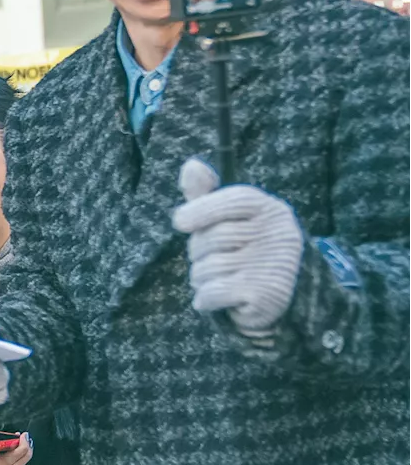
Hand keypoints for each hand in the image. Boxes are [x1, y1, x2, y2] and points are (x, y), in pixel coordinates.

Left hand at [172, 158, 303, 336]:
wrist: (283, 300)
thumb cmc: (246, 251)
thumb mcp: (230, 219)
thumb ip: (208, 194)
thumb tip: (191, 164)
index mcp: (272, 211)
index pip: (234, 200)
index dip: (201, 209)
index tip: (181, 222)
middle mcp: (278, 235)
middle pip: (212, 236)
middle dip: (199, 251)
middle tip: (212, 259)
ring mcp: (272, 265)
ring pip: (207, 267)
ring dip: (201, 278)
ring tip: (220, 279)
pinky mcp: (265, 295)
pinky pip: (212, 292)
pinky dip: (206, 298)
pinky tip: (219, 299)